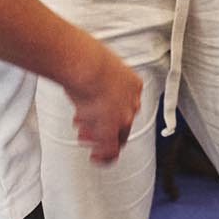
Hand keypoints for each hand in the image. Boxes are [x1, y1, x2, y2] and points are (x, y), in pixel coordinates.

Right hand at [66, 41, 142, 164]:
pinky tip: (96, 158)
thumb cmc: (87, 59)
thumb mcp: (100, 64)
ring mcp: (122, 118)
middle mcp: (131, 102)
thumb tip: (88, 72)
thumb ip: (100, 74)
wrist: (86, 67)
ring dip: (98, 138)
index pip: (127, 104)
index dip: (112, 111)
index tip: (99, 112)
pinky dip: (104, 157)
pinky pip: (111, 151)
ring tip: (86, 138)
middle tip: (90, 128)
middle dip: (105, 126)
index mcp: (132, 84)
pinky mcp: (111, 131)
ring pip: (116, 136)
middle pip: (122, 122)